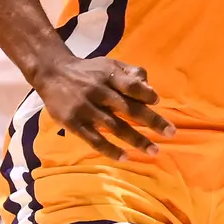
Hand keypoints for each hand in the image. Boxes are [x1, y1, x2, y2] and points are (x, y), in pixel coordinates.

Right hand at [32, 57, 174, 161]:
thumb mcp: (109, 65)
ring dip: (136, 140)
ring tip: (153, 150)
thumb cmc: (89, 71)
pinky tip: (124, 157)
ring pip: (114, 127)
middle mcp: (98, 92)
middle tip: (171, 133)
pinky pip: (94, 139)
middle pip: (128, 108)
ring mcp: (85, 109)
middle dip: (151, 121)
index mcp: (108, 76)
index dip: (145, 93)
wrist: (52, 73)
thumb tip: (152, 91)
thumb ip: (131, 74)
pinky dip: (110, 149)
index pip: (131, 85)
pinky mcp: (73, 123)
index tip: (157, 102)